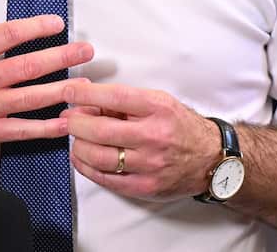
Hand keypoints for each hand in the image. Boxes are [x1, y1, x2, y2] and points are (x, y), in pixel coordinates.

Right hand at [0, 0, 94, 152]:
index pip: (7, 36)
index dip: (35, 27)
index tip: (58, 23)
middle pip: (28, 66)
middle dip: (61, 57)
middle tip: (86, 50)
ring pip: (30, 98)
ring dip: (61, 90)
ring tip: (86, 83)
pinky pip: (22, 130)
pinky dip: (47, 128)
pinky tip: (68, 122)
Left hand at [62, 82, 219, 200]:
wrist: (210, 158)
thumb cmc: (179, 125)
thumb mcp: (158, 102)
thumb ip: (124, 102)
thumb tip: (86, 102)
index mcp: (158, 108)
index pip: (114, 97)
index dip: (86, 94)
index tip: (68, 91)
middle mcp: (154, 136)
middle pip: (102, 130)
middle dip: (76, 123)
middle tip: (66, 119)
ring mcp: (150, 164)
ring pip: (100, 157)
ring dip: (78, 146)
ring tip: (75, 138)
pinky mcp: (145, 187)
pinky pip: (106, 179)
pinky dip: (87, 168)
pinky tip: (81, 158)